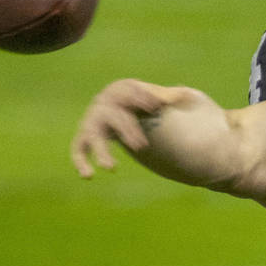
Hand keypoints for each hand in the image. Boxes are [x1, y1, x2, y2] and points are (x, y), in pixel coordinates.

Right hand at [70, 78, 202, 177]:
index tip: (156, 107)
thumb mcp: (162, 97)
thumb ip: (173, 97)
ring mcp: (92, 120)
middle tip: (141, 147)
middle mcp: (103, 103)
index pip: (128, 91)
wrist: (127, 108)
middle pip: (111, 115)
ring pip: (92, 134)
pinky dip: (81, 161)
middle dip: (126, 130)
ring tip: (111, 168)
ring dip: (101, 150)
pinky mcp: (85, 137)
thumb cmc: (148, 101)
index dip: (141, 98)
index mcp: (122, 89)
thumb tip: (186, 96)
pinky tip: (88, 176)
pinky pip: (78, 149)